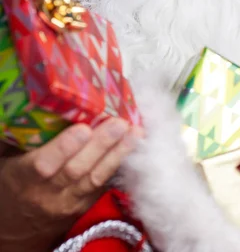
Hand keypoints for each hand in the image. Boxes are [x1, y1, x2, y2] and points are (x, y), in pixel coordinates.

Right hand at [0, 118, 140, 251]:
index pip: (44, 166)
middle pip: (77, 170)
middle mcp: (47, 194)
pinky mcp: (84, 206)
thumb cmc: (10, 185)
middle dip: (101, 145)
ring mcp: (68, 203)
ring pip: (95, 178)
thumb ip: (20, 137)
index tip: (83, 128)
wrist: (15, 229)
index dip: (64, 148)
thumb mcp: (6, 161)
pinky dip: (118, 165)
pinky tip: (133, 147)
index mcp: (23, 179)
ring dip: (118, 153)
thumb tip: (35, 102)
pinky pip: (103, 185)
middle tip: (120, 123)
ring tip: (135, 132)